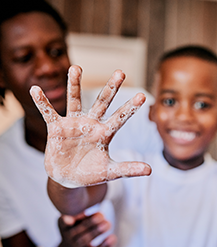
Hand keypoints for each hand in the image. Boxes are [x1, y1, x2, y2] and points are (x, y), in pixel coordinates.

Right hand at [30, 66, 151, 187]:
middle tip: (121, 72)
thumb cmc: (91, 173)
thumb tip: (150, 170)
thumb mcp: (110, 172)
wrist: (68, 178)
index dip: (131, 107)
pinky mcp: (56, 128)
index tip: (143, 95)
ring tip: (76, 68)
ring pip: (75, 101)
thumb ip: (128, 169)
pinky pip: (49, 113)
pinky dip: (42, 103)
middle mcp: (91, 124)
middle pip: (103, 102)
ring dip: (75, 85)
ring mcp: (74, 124)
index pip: (121, 117)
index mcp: (105, 133)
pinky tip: (36, 90)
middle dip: (111, 88)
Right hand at [58, 212, 115, 246]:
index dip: (67, 221)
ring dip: (97, 232)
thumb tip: (100, 215)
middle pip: (78, 230)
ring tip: (108, 224)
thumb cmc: (76, 227)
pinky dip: (104, 246)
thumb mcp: (75, 219)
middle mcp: (67, 237)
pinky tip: (113, 238)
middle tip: (102, 215)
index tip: (71, 219)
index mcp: (64, 225)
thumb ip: (83, 215)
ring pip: (85, 240)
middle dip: (91, 223)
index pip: (64, 222)